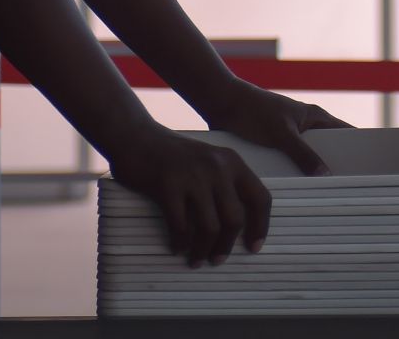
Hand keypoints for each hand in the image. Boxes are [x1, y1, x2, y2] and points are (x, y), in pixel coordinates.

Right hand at [105, 124, 273, 266]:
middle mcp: (218, 168)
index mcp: (233, 162)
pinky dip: (180, 242)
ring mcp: (193, 176)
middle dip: (226, 245)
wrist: (137, 138)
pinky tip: (177, 248)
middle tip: (217, 260)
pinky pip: (181, 225)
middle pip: (234, 218)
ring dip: (203, 250)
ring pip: (209, 227)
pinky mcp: (168, 185)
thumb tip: (235, 226)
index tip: (253, 247)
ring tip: (196, 260)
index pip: (260, 198)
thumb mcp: (209, 161)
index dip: (260, 226)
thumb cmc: (173, 156)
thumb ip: (224, 184)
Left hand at [199, 79, 351, 176]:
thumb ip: (304, 154)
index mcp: (316, 117)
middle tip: (339, 191)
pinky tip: (290, 191)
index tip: (366, 170)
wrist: (222, 104)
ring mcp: (290, 138)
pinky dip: (290, 175)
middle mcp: (306, 128)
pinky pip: (288, 165)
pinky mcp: (274, 147)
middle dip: (332, 168)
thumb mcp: (281, 134)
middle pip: (327, 152)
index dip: (357, 150)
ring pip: (306, 160)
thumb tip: (326, 175)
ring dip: (307, 174)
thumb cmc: (254, 111)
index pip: (346, 133)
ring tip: (315, 196)